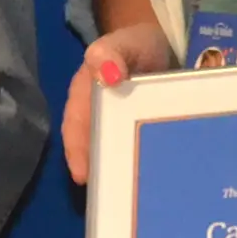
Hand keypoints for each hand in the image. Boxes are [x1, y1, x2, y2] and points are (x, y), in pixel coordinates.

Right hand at [62, 23, 178, 183]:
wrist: (160, 46)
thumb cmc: (136, 45)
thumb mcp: (124, 43)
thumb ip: (111, 53)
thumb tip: (107, 73)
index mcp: (84, 94)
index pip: (76, 124)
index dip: (77, 150)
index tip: (84, 176)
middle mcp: (94, 115)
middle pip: (90, 145)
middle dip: (96, 168)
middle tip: (109, 193)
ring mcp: (114, 126)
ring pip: (109, 152)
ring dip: (114, 171)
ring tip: (126, 194)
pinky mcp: (135, 132)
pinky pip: (129, 151)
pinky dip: (134, 165)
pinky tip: (146, 181)